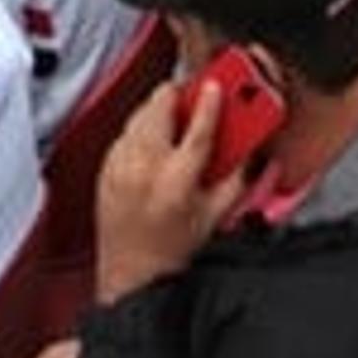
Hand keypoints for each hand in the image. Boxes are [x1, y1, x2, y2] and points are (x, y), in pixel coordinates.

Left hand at [94, 78, 247, 302]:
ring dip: (158, 109)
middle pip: (158, 108)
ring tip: (176, 114)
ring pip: (138, 115)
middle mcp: (143, 167)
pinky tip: (154, 139)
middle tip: (193, 95)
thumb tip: (252, 153)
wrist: (131, 270)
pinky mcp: (105, 166)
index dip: (209, 102)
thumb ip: (238, 180)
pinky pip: (124, 132)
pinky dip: (140, 128)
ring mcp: (119, 164)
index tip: (215, 87)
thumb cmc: (171, 249)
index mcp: (176, 179)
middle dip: (178, 95)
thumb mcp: (216, 216)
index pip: (197, 128)